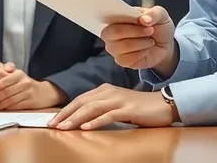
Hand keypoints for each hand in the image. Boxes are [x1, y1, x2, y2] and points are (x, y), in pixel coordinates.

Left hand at [0, 68, 65, 110]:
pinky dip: (7, 108)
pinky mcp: (31, 102)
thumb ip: (6, 72)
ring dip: (0, 104)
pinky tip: (1, 109)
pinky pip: (16, 106)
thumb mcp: (18, 75)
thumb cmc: (26, 84)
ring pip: (11, 100)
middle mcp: (24, 82)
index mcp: (19, 74)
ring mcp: (28, 92)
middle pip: (7, 91)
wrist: (44, 93)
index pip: (5, 80)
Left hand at [47, 84, 176, 129]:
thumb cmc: (139, 108)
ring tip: (64, 127)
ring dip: (76, 118)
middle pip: (82, 102)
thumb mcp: (116, 105)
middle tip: (52, 124)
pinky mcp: (128, 108)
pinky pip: (109, 115)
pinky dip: (96, 121)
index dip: (65, 109)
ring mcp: (119, 99)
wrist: (163, 104)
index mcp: (104, 90)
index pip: (80, 99)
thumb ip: (101, 108)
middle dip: (66, 114)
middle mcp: (109, 92)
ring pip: (92, 108)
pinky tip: (86, 127)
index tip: (53, 120)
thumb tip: (82, 119)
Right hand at [100, 5, 175, 74]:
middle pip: (113, 32)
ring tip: (150, 41)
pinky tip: (146, 50)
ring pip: (121, 47)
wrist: (166, 45)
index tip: (143, 20)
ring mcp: (115, 47)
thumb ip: (153, 13)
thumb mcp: (161, 15)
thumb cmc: (158, 26)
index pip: (112, 17)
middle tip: (150, 30)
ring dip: (140, 43)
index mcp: (118, 17)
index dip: (127, 19)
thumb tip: (144, 20)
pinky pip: (126, 59)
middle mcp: (112, 32)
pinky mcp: (121, 60)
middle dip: (135, 32)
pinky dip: (140, 54)